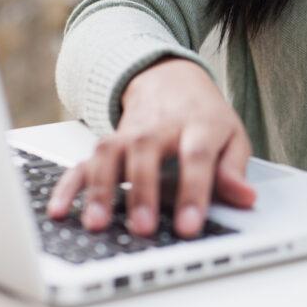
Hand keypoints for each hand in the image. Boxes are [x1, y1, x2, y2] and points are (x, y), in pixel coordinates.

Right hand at [47, 58, 256, 237]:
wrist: (170, 78)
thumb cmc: (205, 117)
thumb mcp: (232, 138)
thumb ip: (235, 170)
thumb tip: (247, 199)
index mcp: (198, 125)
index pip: (196, 156)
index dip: (193, 191)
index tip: (188, 226)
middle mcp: (159, 127)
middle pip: (146, 153)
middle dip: (142, 192)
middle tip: (142, 228)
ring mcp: (128, 132)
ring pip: (109, 154)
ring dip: (101, 189)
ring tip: (98, 224)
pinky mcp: (106, 141)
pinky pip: (83, 161)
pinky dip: (69, 185)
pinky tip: (60, 211)